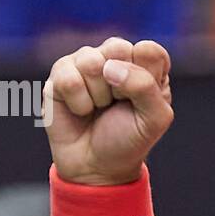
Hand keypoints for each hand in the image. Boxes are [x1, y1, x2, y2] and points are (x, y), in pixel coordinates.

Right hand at [42, 37, 173, 185]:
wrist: (96, 167)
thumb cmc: (129, 140)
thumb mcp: (154, 119)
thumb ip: (144, 86)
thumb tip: (110, 66)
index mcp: (147, 65)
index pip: (149, 51)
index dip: (145, 78)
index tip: (141, 103)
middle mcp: (116, 57)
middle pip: (118, 47)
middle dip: (119, 86)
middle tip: (117, 105)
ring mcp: (86, 62)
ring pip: (90, 61)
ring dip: (97, 95)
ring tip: (98, 108)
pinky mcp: (60, 73)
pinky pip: (67, 77)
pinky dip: (78, 102)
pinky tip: (81, 110)